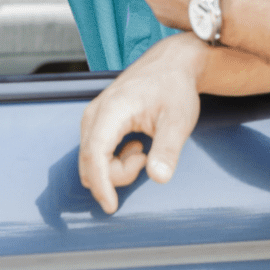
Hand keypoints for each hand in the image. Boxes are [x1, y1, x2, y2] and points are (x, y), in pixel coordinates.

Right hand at [79, 34, 205, 213]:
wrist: (172, 62)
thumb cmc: (175, 87)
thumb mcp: (179, 120)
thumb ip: (167, 149)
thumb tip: (158, 177)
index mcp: (112, 109)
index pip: (95, 154)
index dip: (101, 184)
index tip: (112, 206)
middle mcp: (96, 112)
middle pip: (90, 161)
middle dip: (116, 175)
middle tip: (147, 160)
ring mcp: (94, 115)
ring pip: (91, 159)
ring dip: (116, 167)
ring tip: (144, 150)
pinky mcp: (98, 119)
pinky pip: (96, 151)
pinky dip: (114, 159)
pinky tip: (137, 145)